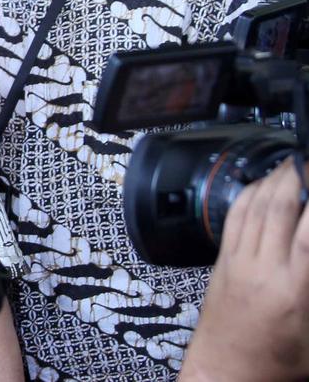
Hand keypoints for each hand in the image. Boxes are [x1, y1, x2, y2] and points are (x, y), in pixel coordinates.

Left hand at [180, 159, 308, 381]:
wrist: (225, 374)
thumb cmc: (279, 363)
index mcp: (293, 290)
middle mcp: (262, 269)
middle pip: (279, 208)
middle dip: (299, 175)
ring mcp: (237, 263)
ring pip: (254, 207)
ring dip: (275, 178)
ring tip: (295, 161)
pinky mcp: (221, 262)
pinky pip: (233, 218)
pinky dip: (250, 194)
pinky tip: (263, 183)